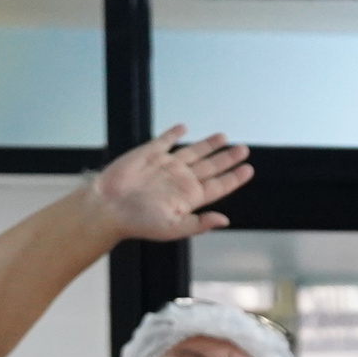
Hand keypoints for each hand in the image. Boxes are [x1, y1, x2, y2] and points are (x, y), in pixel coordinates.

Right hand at [89, 126, 252, 241]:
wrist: (109, 207)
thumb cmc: (138, 222)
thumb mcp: (173, 228)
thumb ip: (200, 223)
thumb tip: (224, 221)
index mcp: (190, 197)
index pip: (218, 185)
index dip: (234, 177)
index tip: (248, 169)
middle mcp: (181, 180)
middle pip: (211, 166)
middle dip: (228, 158)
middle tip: (243, 150)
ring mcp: (166, 165)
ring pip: (194, 152)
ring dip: (209, 145)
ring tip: (224, 138)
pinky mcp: (149, 153)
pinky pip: (165, 140)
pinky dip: (175, 133)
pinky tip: (184, 128)